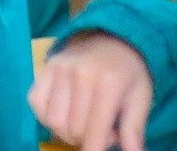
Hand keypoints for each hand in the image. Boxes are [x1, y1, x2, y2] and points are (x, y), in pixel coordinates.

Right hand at [29, 31, 152, 150]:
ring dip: (66, 132)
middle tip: (102, 132)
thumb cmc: (129, 72)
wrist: (111, 37)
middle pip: (73, 128)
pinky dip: (46, 117)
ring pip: (53, 120)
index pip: (95, 130)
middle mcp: (79, 74)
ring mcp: (58, 69)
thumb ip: (134, 130)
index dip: (93, 150)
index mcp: (109, 83)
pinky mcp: (44, 67)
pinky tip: (63, 114)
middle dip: (86, 140)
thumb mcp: (141, 98)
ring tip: (83, 124)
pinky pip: (35, 102)